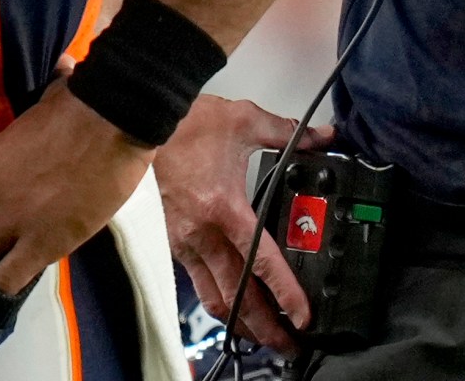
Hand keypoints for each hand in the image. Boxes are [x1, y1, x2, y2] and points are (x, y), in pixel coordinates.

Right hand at [156, 95, 330, 354]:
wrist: (141, 119)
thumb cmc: (187, 122)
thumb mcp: (244, 120)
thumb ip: (287, 133)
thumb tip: (323, 137)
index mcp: (224, 208)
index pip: (260, 262)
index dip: (285, 294)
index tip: (303, 317)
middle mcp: (203, 232)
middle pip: (236, 294)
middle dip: (265, 326)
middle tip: (289, 345)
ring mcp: (184, 239)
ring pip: (213, 295)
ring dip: (240, 320)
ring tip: (262, 335)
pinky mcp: (174, 238)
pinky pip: (197, 280)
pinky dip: (217, 300)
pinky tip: (232, 305)